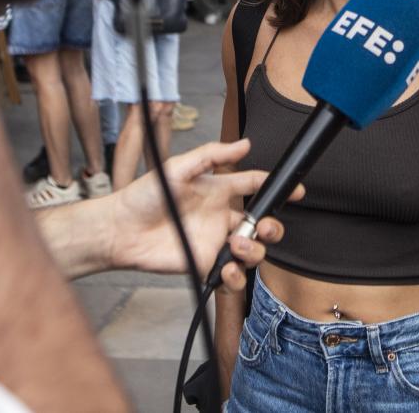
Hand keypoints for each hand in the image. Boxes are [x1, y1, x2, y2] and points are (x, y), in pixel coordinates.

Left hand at [102, 139, 295, 290]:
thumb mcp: (179, 167)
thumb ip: (213, 156)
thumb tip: (245, 143)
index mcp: (218, 191)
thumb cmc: (145, 195)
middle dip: (272, 226)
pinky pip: (232, 275)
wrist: (121, 230)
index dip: (276, 187)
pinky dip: (237, 275)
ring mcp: (215, 243)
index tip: (296, 190)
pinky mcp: (206, 265)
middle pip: (261, 224)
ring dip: (254, 251)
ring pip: (253, 251)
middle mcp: (221, 217)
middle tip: (264, 227)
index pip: (254, 186)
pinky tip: (227, 267)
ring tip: (237, 246)